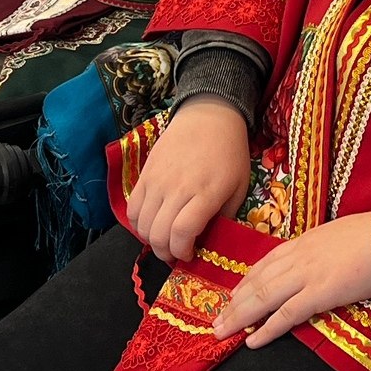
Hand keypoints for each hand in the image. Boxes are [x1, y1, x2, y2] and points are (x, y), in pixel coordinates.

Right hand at [129, 97, 251, 264]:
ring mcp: (157, 181)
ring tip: (164, 239)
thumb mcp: (239, 187)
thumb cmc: (230, 153)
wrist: (209, 116)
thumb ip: (225, 218)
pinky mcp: (145, 174)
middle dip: (166, 253)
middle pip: (158, 234)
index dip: (182, 252)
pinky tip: (151, 224)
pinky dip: (137, 223)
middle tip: (176, 253)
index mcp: (205, 193)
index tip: (190, 255)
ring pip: (142, 224)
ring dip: (151, 240)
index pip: (181, 233)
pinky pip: (132, 208)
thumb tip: (208, 243)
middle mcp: (177, 188)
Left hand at [215, 213, 370, 347]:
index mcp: (303, 242)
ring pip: (263, 298)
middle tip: (215, 321)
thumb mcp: (337, 235)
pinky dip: (267, 329)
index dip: (246, 282)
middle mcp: (298, 257)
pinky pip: (287, 314)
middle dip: (234, 303)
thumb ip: (320, 250)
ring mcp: (307, 275)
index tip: (232, 295)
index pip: (266, 263)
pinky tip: (253, 341)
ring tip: (221, 333)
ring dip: (240, 317)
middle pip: (257, 282)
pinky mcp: (320, 293)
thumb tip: (316, 262)